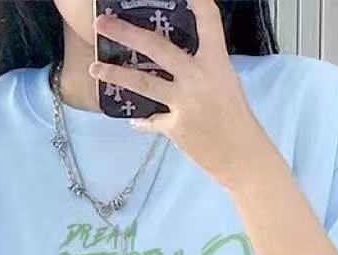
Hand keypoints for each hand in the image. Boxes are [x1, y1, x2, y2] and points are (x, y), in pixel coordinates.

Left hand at [89, 0, 269, 191]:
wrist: (242, 156)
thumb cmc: (237, 119)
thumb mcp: (225, 83)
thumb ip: (201, 69)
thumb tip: (177, 63)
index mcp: (216, 62)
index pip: (207, 20)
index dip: (197, 1)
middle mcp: (198, 78)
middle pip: (157, 48)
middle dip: (126, 33)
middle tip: (101, 24)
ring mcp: (184, 103)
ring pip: (143, 84)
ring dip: (116, 74)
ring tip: (95, 68)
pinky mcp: (175, 127)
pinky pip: (152, 120)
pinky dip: (144, 121)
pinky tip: (135, 120)